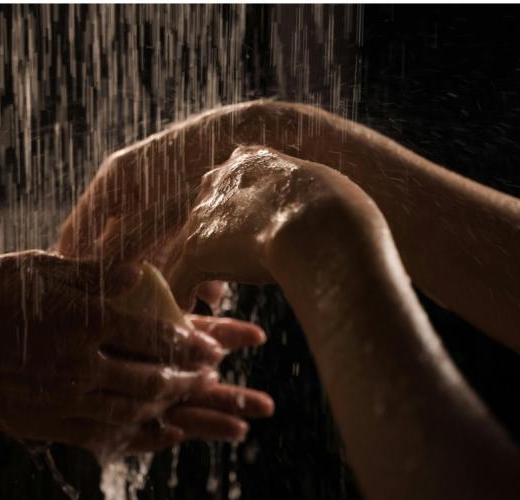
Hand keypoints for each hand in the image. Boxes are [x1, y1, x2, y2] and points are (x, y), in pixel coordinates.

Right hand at [0, 250, 271, 458]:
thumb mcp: (39, 267)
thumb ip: (94, 271)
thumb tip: (141, 269)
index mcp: (84, 320)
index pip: (155, 335)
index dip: (193, 342)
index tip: (218, 347)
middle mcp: (82, 365)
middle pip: (154, 379)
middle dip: (195, 381)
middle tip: (218, 379)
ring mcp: (67, 399)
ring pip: (137, 412)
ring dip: (179, 412)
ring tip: (208, 410)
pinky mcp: (51, 424)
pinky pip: (107, 437)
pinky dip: (143, 436)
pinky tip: (166, 436)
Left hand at [165, 145, 346, 308]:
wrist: (324, 223)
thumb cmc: (342, 214)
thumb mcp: (326, 198)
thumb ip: (313, 207)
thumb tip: (338, 222)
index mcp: (253, 163)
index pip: (231, 193)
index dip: (238, 224)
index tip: (250, 246)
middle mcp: (220, 181)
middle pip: (202, 219)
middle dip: (213, 250)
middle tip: (224, 281)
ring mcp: (204, 215)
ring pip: (185, 248)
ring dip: (195, 277)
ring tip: (210, 302)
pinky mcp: (197, 249)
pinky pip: (178, 280)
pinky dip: (183, 300)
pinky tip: (192, 316)